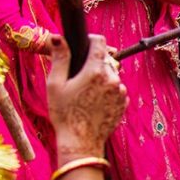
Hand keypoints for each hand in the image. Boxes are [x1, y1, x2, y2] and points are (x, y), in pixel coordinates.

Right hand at [48, 35, 127, 162]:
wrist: (80, 142)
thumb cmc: (64, 114)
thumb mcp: (55, 85)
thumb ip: (60, 58)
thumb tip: (57, 37)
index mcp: (95, 71)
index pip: (99, 42)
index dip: (91, 40)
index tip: (84, 45)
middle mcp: (113, 78)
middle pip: (105, 60)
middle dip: (93, 64)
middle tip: (78, 78)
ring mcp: (121, 91)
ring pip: (111, 75)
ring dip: (101, 79)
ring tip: (85, 94)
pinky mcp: (124, 102)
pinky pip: (116, 89)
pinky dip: (107, 91)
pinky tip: (94, 102)